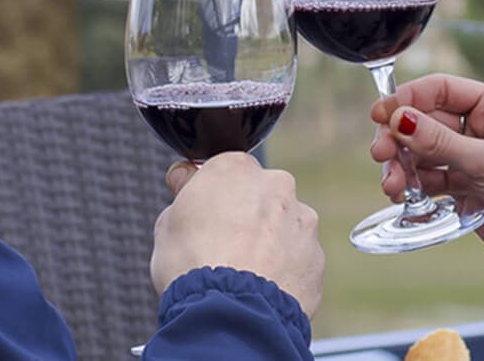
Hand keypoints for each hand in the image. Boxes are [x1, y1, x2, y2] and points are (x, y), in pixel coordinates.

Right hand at [151, 153, 324, 315]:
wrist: (230, 314)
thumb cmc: (193, 268)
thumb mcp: (167, 225)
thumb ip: (183, 194)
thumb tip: (185, 181)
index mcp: (236, 170)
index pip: (224, 172)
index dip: (212, 197)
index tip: (204, 215)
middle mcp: (276, 187)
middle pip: (260, 196)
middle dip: (247, 217)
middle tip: (223, 248)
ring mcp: (302, 222)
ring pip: (284, 226)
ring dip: (270, 243)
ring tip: (244, 274)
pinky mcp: (317, 257)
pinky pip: (298, 259)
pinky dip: (285, 271)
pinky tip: (262, 289)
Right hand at [373, 76, 483, 359]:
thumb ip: (439, 142)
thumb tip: (398, 119)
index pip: (442, 90)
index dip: (409, 99)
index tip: (381, 115)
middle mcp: (483, 126)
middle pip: (426, 120)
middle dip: (401, 138)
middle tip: (381, 155)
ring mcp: (472, 156)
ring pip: (423, 151)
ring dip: (404, 165)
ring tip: (394, 187)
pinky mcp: (465, 185)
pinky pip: (430, 177)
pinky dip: (414, 184)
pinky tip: (404, 196)